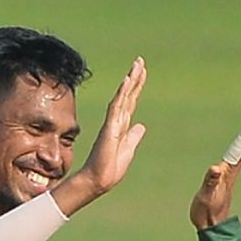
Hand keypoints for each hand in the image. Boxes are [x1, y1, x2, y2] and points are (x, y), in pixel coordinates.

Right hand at [54, 58, 146, 215]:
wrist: (99, 180)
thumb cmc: (111, 168)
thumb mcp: (128, 149)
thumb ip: (133, 136)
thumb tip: (141, 125)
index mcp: (121, 126)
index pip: (130, 102)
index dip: (136, 87)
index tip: (142, 72)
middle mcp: (117, 121)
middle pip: (128, 95)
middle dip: (134, 78)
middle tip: (140, 61)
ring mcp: (113, 123)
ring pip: (123, 97)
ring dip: (130, 81)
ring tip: (137, 65)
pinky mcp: (110, 128)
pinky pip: (117, 107)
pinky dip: (122, 93)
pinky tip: (127, 81)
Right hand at [190, 113, 240, 229]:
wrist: (212, 227)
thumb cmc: (207, 212)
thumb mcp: (206, 197)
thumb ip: (211, 182)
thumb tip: (215, 168)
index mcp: (227, 173)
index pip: (239, 149)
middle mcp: (231, 172)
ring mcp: (230, 175)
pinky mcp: (226, 180)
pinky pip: (236, 159)